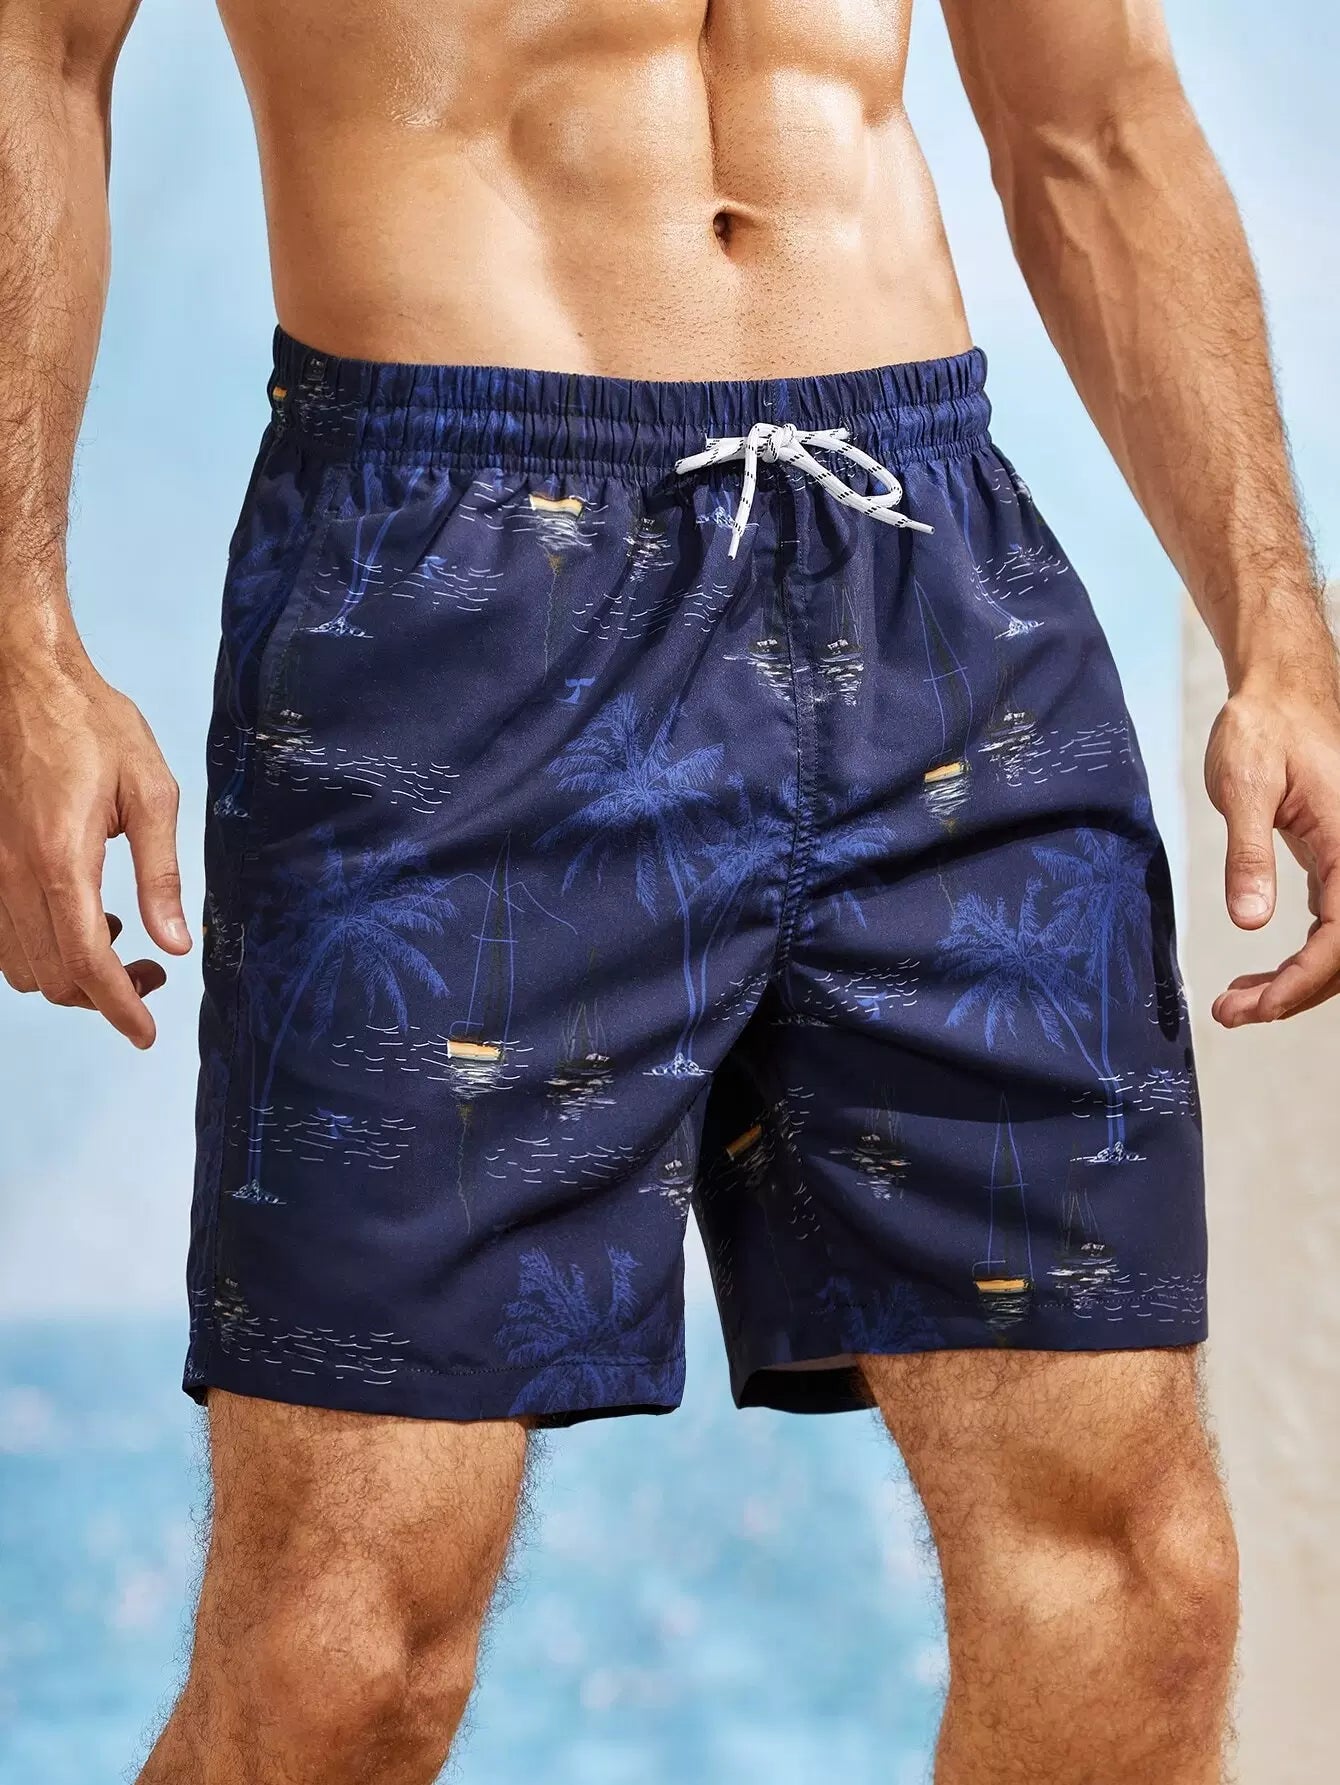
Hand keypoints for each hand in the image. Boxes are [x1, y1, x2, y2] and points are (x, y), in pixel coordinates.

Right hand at [0, 643, 190, 1047]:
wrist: (25, 682)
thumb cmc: (93, 726)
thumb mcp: (150, 792)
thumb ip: (161, 874)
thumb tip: (175, 942)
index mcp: (60, 859)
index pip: (86, 961)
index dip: (118, 1007)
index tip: (145, 1034)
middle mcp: (14, 874)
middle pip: (51, 975)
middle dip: (102, 994)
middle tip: (151, 974)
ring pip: (20, 965)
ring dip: (70, 974)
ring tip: (117, 941)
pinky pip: (2, 938)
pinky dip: (41, 950)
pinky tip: (79, 918)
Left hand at [1206, 664, 1339, 1025]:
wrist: (1281, 689)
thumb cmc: (1263, 726)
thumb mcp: (1243, 785)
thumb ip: (1247, 854)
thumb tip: (1249, 922)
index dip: (1303, 981)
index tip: (1255, 1007)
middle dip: (1293, 994)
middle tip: (1231, 1015)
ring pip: (1339, 944)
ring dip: (1294, 983)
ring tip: (1235, 1006)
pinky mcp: (1336, 862)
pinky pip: (1331, 926)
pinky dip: (1298, 959)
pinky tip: (1258, 980)